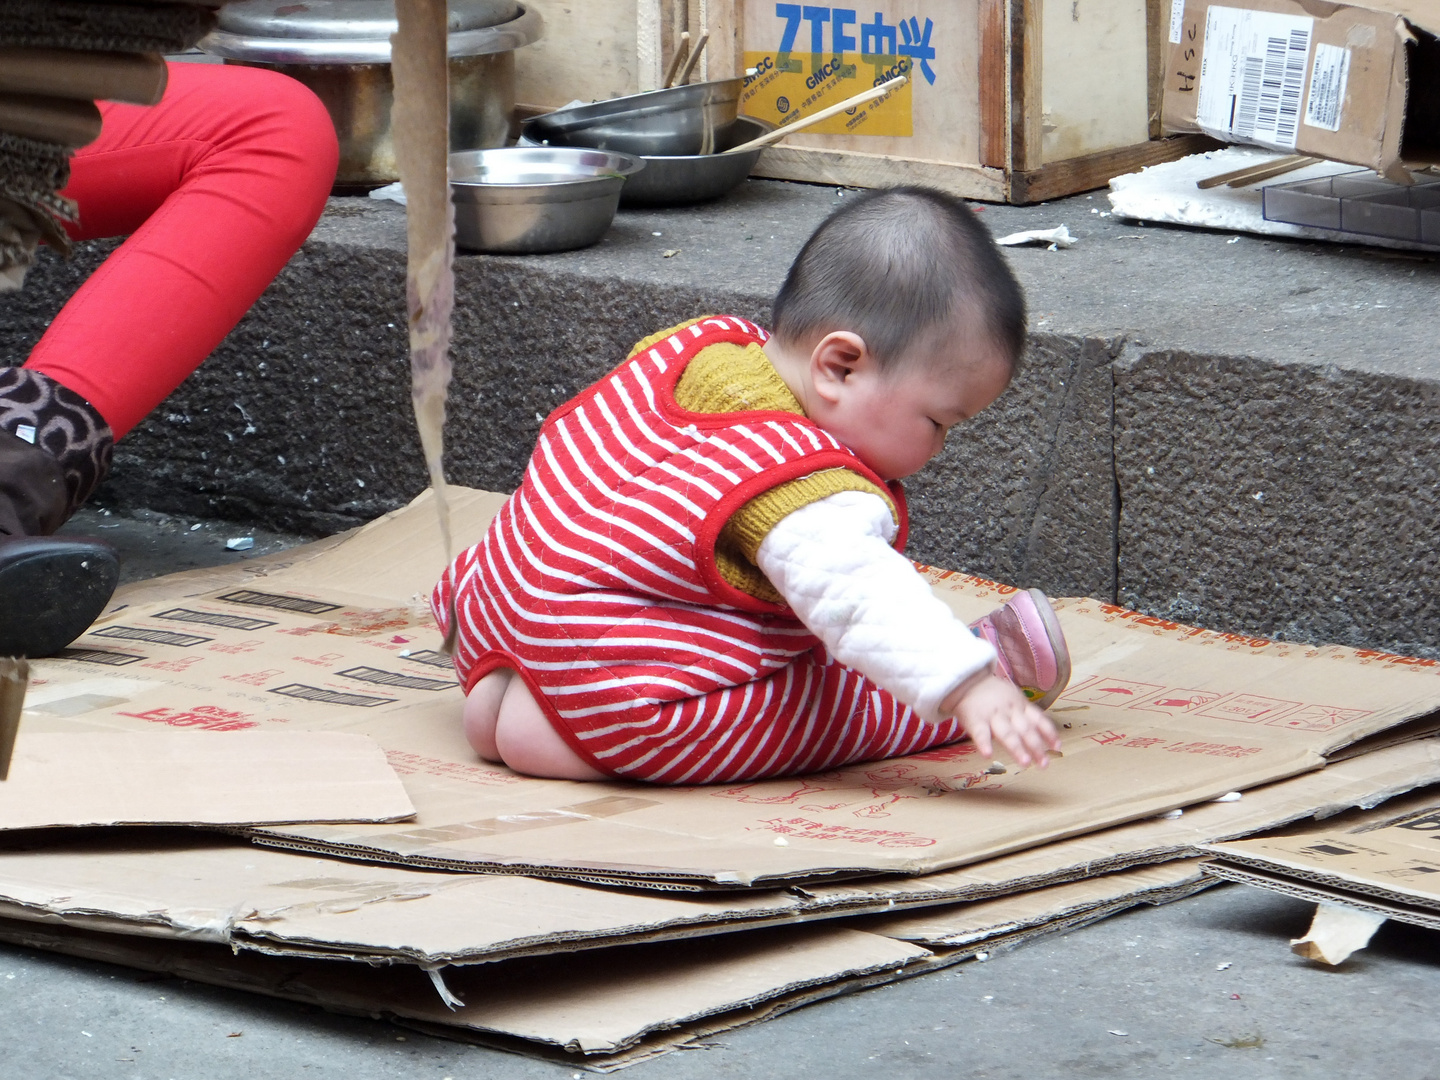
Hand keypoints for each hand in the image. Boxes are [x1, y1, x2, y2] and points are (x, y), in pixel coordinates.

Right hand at [945, 673, 1060, 767]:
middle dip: (1036, 747)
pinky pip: (980, 732)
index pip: (1039, 719)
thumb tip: (1041, 735)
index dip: (1049, 733)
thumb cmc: (991, 694)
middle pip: (1026, 730)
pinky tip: (987, 755)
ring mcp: (993, 715)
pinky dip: (984, 744)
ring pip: (1007, 733)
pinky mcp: (975, 719)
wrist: (965, 680)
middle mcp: (1010, 711)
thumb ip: (1024, 714)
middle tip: (1044, 764)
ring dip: (1017, 748)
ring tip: (1025, 763)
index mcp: (1020, 705)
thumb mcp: (1012, 698)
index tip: (1057, 747)